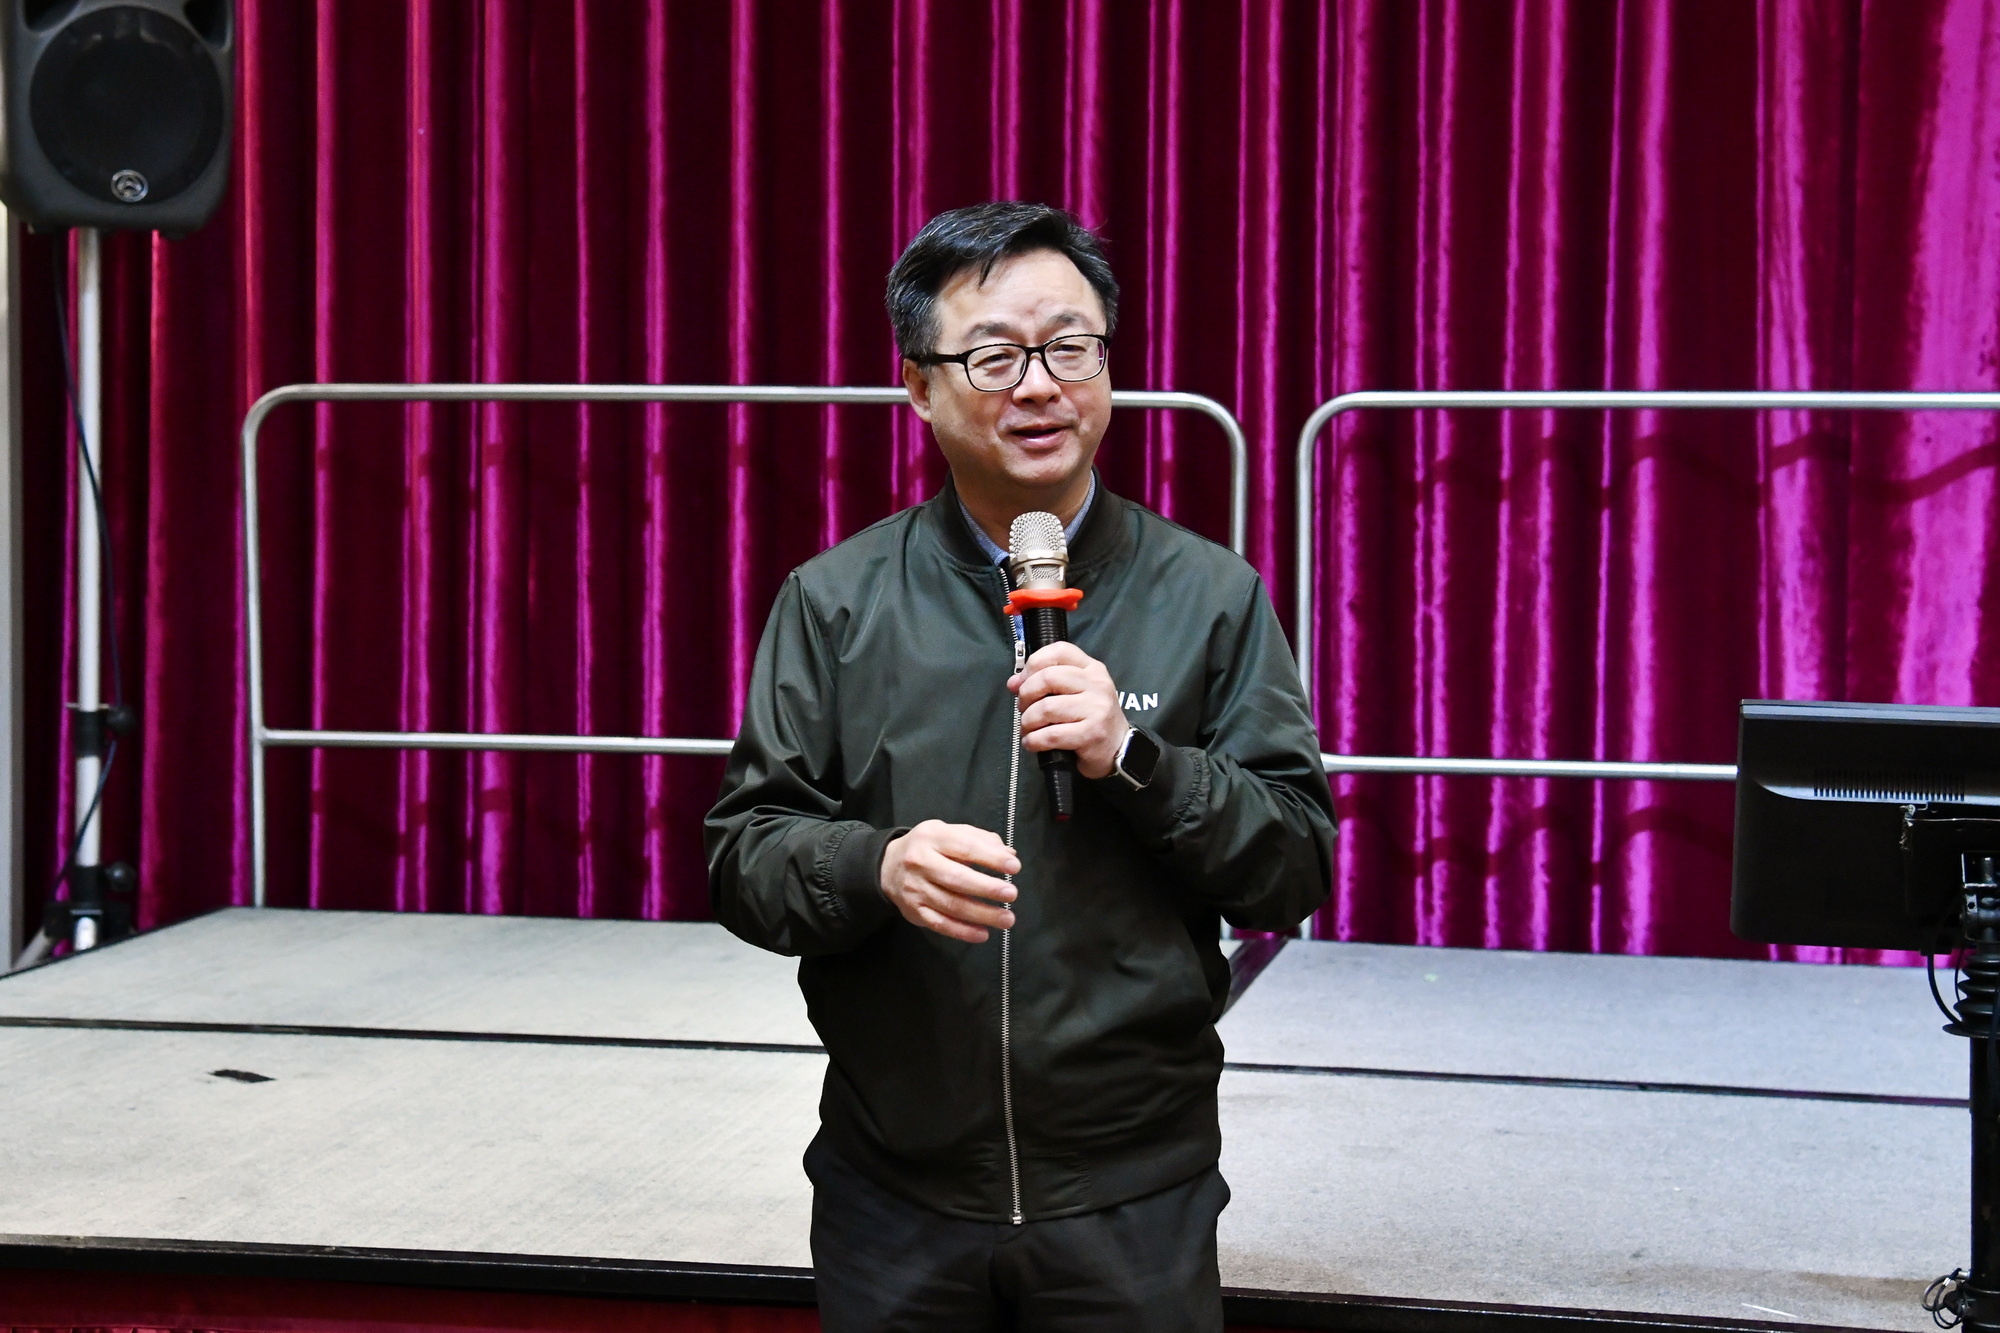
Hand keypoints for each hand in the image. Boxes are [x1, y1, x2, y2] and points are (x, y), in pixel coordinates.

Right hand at [879, 820, 1020, 943]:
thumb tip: (1009, 854)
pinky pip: (939, 924)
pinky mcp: (913, 911)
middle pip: (957, 878)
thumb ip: (980, 840)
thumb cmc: (929, 848)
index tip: (1014, 866)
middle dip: (987, 888)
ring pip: (951, 905)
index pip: (965, 847)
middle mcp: (920, 862)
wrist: (888, 866)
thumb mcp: (949, 833)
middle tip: (1012, 894)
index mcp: (932, 837)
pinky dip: (962, 932)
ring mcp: (915, 889)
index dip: (991, 858)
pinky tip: (982, 934)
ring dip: (981, 914)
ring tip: (1007, 919)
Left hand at [1008, 641, 1127, 779]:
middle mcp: (1096, 684)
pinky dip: (1034, 740)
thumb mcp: (1074, 693)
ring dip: (1028, 721)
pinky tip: (1033, 743)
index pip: (1059, 651)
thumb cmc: (1090, 717)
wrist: (1117, 747)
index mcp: (1092, 668)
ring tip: (1028, 729)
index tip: (1022, 681)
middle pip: (1048, 678)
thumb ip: (1046, 683)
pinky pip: (1052, 735)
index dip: (1033, 663)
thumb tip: (1013, 682)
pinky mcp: (1092, 733)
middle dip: (1026, 695)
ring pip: (1047, 708)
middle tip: (1024, 709)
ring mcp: (1097, 708)